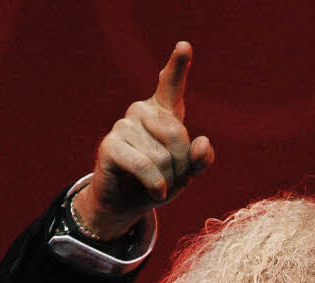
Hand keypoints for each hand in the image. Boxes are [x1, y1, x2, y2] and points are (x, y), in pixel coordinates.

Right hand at [73, 41, 213, 238]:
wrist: (125, 204)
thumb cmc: (157, 182)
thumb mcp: (185, 173)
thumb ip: (200, 159)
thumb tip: (204, 143)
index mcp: (162, 111)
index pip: (170, 84)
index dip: (177, 66)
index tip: (184, 46)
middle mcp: (141, 111)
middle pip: (177, 135)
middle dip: (182, 167)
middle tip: (174, 179)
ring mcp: (123, 125)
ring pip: (162, 157)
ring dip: (167, 180)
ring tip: (157, 184)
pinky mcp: (110, 146)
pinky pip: (144, 166)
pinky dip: (155, 184)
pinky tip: (156, 191)